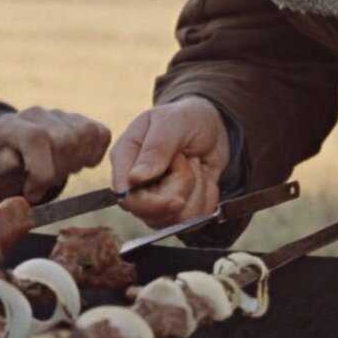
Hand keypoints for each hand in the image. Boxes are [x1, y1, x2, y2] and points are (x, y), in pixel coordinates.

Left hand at [0, 106, 110, 202]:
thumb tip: (14, 158)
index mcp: (9, 125)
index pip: (37, 138)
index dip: (42, 171)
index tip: (31, 192)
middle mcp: (36, 114)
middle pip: (66, 140)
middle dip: (58, 172)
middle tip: (42, 183)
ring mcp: (59, 115)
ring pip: (86, 134)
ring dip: (77, 162)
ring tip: (58, 171)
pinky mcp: (77, 120)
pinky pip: (100, 133)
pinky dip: (95, 153)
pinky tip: (77, 163)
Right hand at [110, 96, 229, 227]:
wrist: (212, 126)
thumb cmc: (186, 118)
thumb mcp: (172, 122)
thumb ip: (155, 149)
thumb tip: (134, 179)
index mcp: (125, 159)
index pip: (126, 198)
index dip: (151, 205)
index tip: (177, 200)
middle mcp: (135, 183)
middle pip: (153, 213)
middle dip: (182, 188)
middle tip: (188, 159)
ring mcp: (155, 198)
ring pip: (176, 218)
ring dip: (198, 190)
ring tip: (195, 164)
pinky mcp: (176, 208)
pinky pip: (194, 219)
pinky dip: (208, 197)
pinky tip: (204, 177)